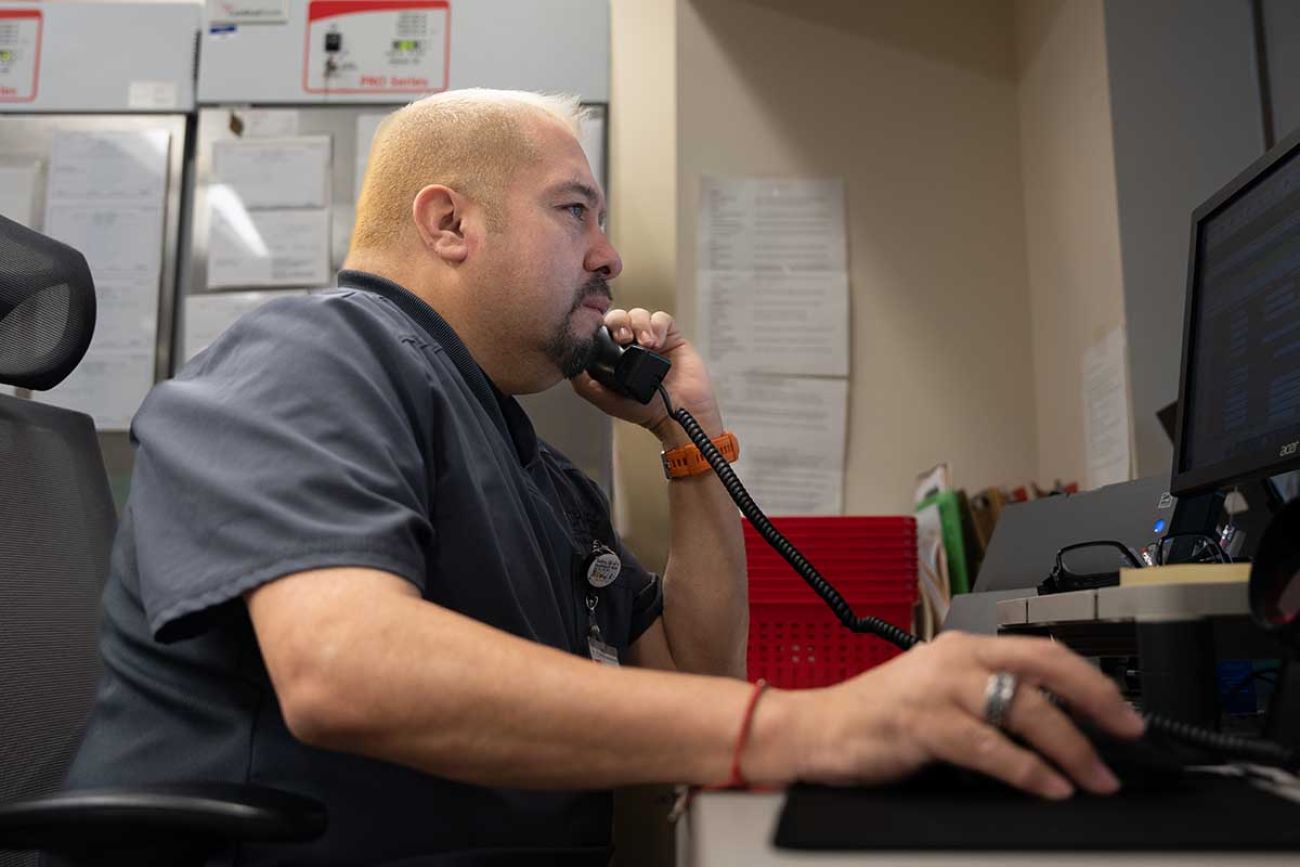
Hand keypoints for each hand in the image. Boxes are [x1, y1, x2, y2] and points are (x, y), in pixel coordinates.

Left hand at [570, 308, 721, 445]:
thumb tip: (570, 365)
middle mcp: (631, 344)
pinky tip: (657, 343)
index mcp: (614, 355)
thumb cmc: (644, 410)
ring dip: (639, 324)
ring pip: (639, 314)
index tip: (605, 337)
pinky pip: (662, 319)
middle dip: (619, 323)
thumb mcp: (606, 400)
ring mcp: (652, 338)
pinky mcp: (672, 336)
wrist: (677, 414)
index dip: (601, 327)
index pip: (603, 330)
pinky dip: (657, 326)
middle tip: (623, 337)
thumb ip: (584, 385)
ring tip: (645, 343)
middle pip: (619, 317)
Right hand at [750, 632, 1144, 798]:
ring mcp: (938, 688)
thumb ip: (985, 701)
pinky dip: (1028, 770)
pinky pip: (990, 747)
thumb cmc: (875, 719)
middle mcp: (955, 658)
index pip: (1041, 650)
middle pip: (1044, 665)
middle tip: (1128, 732)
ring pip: (1025, 710)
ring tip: (1095, 777)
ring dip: (1071, 748)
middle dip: (1096, 699)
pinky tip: (1049, 787)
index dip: (1090, 680)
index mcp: (962, 647)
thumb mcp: (937, 696)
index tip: (1123, 712)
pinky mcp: (922, 723)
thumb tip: (1053, 731)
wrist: (814, 730)